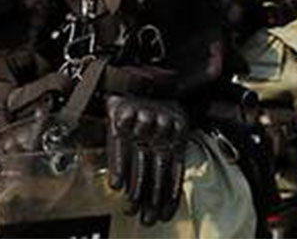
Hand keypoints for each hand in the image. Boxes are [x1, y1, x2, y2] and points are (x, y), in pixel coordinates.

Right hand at [106, 95, 187, 225]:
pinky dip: (118, 167)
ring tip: (132, 209)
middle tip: (148, 219)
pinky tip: (117, 185)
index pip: (175, 166)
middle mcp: (162, 124)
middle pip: (158, 168)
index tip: (165, 213)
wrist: (138, 77)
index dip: (170, 192)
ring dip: (135, 189)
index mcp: (179, 127)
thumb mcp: (173, 121)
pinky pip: (119, 148)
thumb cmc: (156, 104)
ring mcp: (142, 121)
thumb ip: (173, 147)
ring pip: (139, 161)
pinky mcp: (122, 117)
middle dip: (153, 198)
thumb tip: (175, 182)